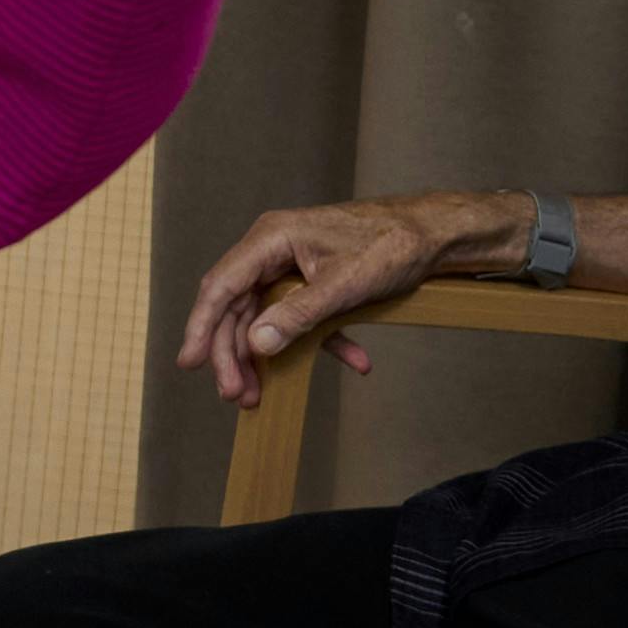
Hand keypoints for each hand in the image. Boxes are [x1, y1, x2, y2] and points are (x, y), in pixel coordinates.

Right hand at [174, 193, 459, 406]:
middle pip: (238, 306)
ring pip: (264, 315)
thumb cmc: (393, 245)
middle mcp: (274, 250)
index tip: (190, 362)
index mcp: (271, 239)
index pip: (222, 286)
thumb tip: (256, 344)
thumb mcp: (345, 284)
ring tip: (262, 394)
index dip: (202, 326)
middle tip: (236, 393)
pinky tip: (355, 361)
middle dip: (235, 353)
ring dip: (267, 355)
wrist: (437, 233)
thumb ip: (299, 314)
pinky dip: (321, 342)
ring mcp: (294, 265)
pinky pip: (303, 315)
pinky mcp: (315, 280)